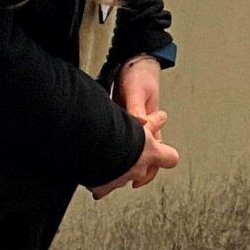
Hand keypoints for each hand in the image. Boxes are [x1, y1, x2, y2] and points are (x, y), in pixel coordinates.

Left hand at [110, 56, 178, 189]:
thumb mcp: (138, 92)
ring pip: (128, 154)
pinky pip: (117, 142)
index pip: (156, 154)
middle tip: (109, 187)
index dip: (146, 170)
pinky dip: (108, 153)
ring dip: (117, 167)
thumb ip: (137, 109)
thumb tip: (140, 125)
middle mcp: (143, 129)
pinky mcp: (120, 123)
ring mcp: (131, 127)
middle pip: (141, 160)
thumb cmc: (140, 75)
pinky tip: (93, 159)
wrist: (135, 62)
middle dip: (128, 175)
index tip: (134, 182)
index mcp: (153, 125)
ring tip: (99, 180)